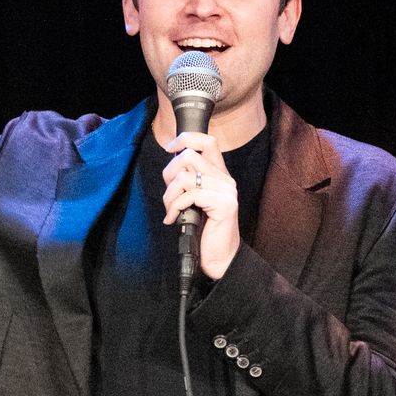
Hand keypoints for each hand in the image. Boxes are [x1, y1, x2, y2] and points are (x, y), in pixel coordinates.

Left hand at [160, 131, 238, 279]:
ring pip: (186, 177)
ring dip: (169, 195)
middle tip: (169, 194)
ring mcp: (226, 191)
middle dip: (169, 173)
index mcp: (219, 174)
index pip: (207, 141)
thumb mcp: (194, 200)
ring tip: (170, 209)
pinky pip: (189, 196)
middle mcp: (225, 179)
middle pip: (190, 156)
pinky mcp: (224, 204)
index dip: (186, 138)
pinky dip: (174, 207)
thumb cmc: (204, 230)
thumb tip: (170, 167)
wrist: (219, 256)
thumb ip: (189, 181)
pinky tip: (172, 219)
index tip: (170, 149)